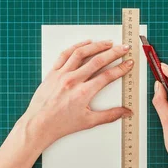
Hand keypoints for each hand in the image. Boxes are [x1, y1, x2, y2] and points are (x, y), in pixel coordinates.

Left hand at [17, 40, 133, 149]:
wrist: (38, 124)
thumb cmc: (61, 124)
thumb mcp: (88, 122)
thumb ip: (110, 115)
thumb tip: (125, 112)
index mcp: (83, 93)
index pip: (107, 76)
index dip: (121, 69)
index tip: (128, 63)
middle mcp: (73, 81)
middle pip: (98, 61)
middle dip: (114, 53)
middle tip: (123, 48)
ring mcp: (62, 74)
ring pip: (82, 53)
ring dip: (97, 46)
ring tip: (108, 43)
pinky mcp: (53, 72)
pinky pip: (65, 54)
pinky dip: (77, 47)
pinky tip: (86, 43)